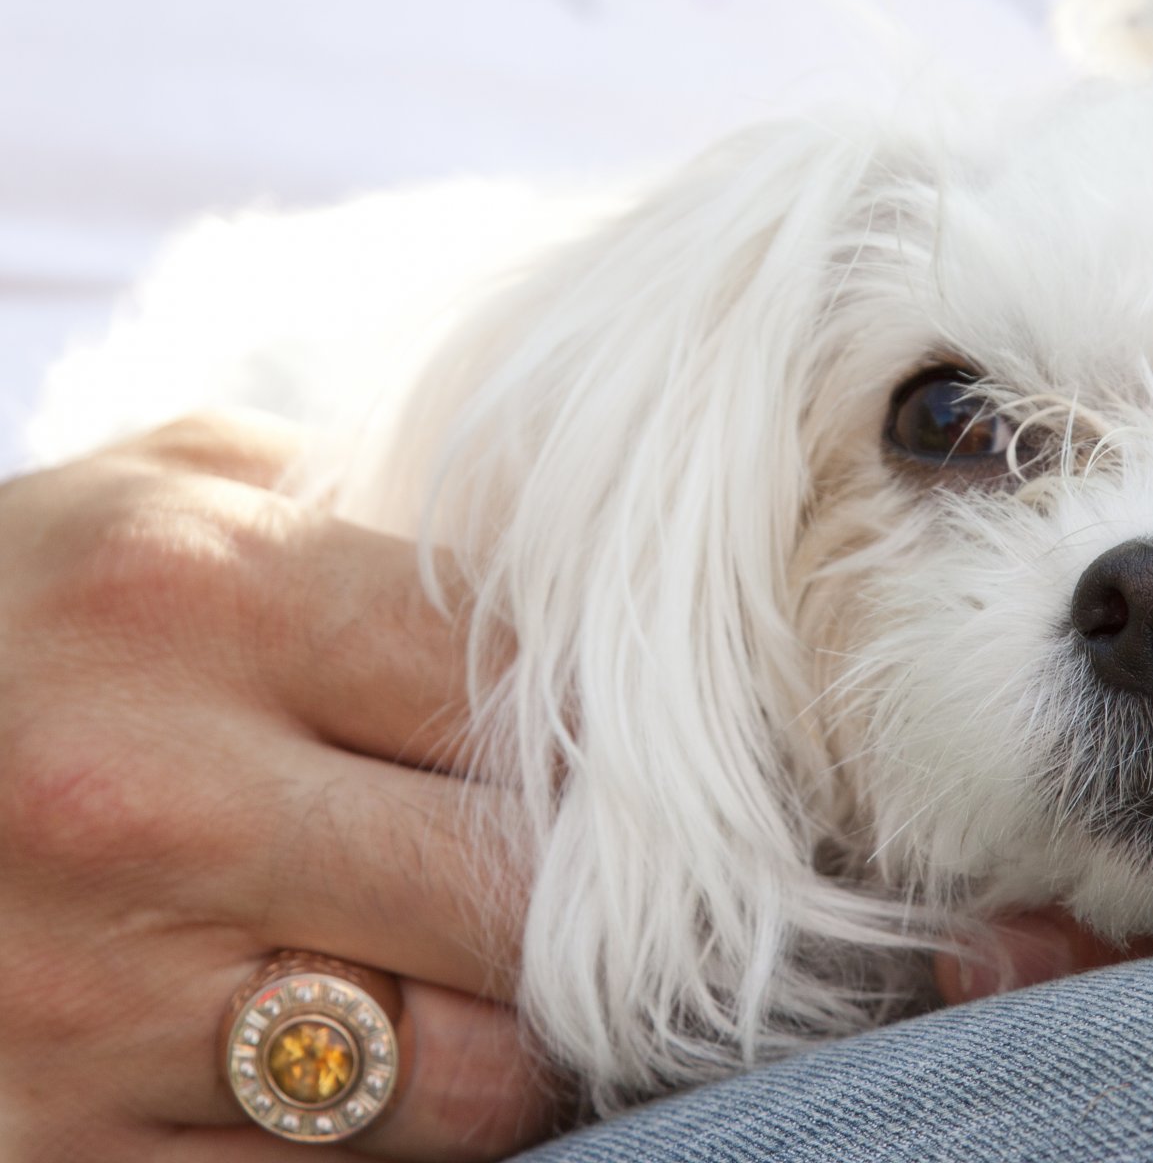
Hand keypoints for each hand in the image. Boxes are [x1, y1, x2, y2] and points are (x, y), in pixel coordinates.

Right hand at [0, 414, 555, 1160]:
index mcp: (200, 593)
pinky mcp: (56, 1153)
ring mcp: (86, 1000)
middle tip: (608, 894)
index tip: (651, 774)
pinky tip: (366, 1056)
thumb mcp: (184, 494)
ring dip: (515, 1041)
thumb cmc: (28, 614)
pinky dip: (392, 1138)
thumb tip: (607, 619)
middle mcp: (140, 797)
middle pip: (525, 902)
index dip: (626, 752)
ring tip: (485, 975)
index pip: (536, 702)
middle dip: (596, 911)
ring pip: (470, 1083)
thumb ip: (392, 533)